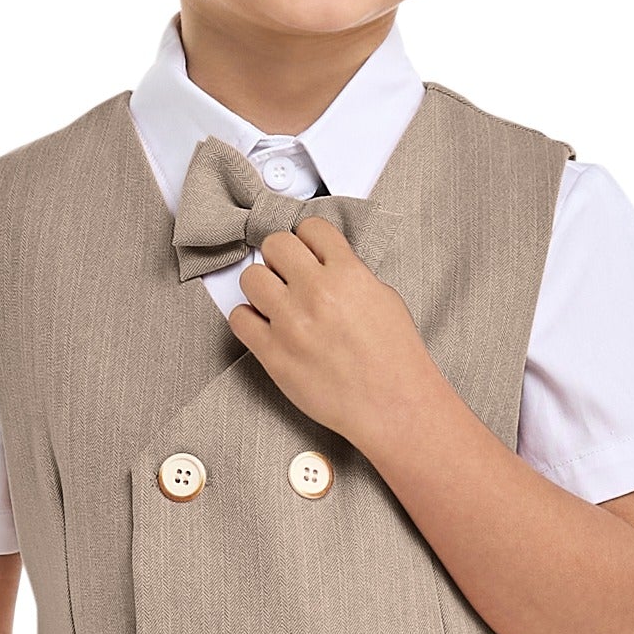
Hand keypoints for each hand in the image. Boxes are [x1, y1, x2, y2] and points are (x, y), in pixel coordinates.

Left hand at [225, 215, 435, 450]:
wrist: (392, 406)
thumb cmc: (395, 360)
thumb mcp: (384, 299)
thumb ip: (350, 275)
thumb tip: (325, 266)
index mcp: (348, 274)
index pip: (311, 227)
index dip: (308, 239)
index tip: (308, 251)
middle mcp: (316, 293)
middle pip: (275, 244)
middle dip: (282, 257)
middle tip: (287, 274)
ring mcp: (291, 323)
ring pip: (251, 277)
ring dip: (262, 286)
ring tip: (275, 302)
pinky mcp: (273, 354)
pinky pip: (239, 319)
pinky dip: (248, 319)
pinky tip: (265, 327)